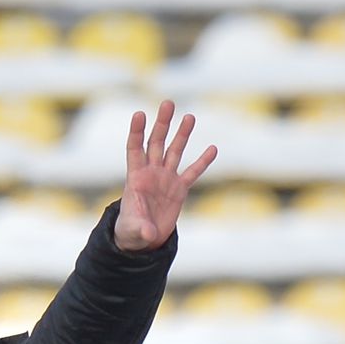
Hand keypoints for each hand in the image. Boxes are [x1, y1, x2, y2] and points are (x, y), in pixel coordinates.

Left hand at [114, 101, 216, 252]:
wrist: (143, 240)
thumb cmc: (132, 231)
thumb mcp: (134, 231)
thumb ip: (141, 228)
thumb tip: (150, 234)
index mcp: (135, 177)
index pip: (135, 149)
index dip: (137, 132)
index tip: (139, 114)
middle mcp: (151, 173)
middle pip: (156, 143)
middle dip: (162, 124)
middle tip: (168, 103)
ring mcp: (166, 179)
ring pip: (175, 151)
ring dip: (182, 134)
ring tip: (189, 117)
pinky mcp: (179, 189)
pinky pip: (193, 172)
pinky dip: (203, 162)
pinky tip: (212, 149)